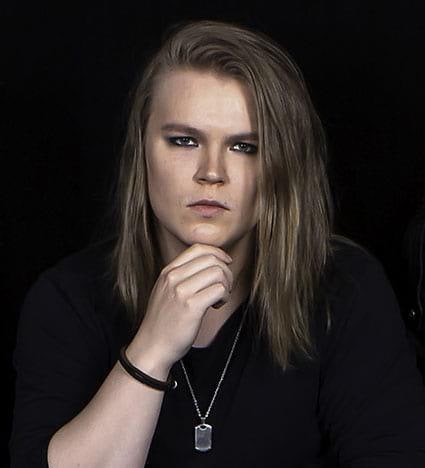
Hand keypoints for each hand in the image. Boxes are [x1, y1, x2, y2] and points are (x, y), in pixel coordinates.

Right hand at [131, 243, 233, 369]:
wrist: (152, 347)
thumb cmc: (163, 321)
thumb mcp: (165, 290)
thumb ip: (182, 276)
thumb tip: (210, 264)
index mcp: (168, 271)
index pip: (198, 249)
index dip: (217, 253)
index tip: (225, 263)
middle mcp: (173, 277)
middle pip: (211, 259)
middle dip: (225, 272)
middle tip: (224, 287)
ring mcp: (181, 291)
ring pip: (218, 273)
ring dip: (226, 285)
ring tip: (220, 298)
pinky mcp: (191, 306)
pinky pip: (219, 290)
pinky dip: (225, 297)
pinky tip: (217, 306)